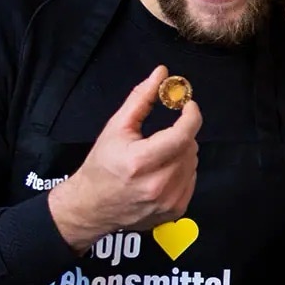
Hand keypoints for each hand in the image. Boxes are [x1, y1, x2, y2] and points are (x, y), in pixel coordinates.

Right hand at [49, 65, 201, 250]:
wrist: (92, 207)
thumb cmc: (102, 166)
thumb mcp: (116, 128)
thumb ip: (141, 98)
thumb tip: (161, 73)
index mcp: (141, 162)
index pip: (183, 134)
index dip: (191, 115)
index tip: (188, 104)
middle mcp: (158, 184)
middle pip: (189, 146)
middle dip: (180, 134)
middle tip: (160, 136)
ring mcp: (169, 201)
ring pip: (193, 162)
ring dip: (181, 152)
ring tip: (157, 156)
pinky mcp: (176, 211)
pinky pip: (192, 179)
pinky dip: (182, 170)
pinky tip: (161, 172)